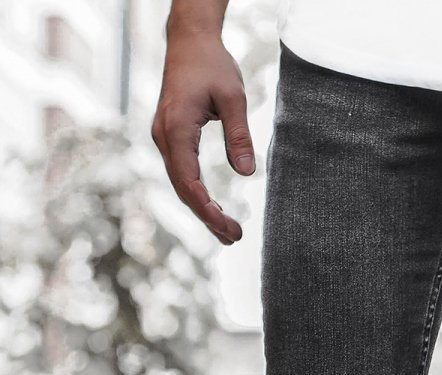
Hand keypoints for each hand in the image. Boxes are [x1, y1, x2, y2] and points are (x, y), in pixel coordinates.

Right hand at [151, 31, 254, 245]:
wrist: (190, 41)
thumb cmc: (212, 64)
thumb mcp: (234, 97)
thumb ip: (239, 135)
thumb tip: (247, 173)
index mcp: (176, 127)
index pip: (188, 181)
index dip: (206, 210)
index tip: (228, 228)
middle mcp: (164, 135)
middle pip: (183, 189)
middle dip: (207, 217)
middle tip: (235, 237)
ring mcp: (164, 137)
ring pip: (181, 184)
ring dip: (202, 209)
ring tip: (228, 232)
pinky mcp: (170, 137)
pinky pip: (181, 173)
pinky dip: (197, 194)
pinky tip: (213, 209)